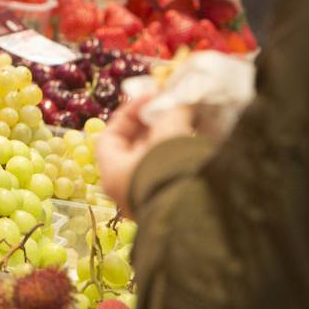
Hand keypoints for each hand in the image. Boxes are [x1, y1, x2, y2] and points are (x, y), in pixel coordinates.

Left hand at [96, 100, 194, 215]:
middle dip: (153, 125)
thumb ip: (172, 112)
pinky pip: (170, 174)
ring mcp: (147, 200)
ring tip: (189, 121)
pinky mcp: (171, 205)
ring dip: (170, 139)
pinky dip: (180, 156)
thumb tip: (180, 102)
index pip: (110, 137)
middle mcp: (125, 190)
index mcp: (113, 173)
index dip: (128, 112)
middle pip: (134, 148)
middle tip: (173, 107)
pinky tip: (199, 142)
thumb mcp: (169, 132)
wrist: (198, 211)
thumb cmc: (171, 170)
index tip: (151, 98)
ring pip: (155, 161)